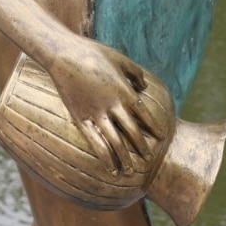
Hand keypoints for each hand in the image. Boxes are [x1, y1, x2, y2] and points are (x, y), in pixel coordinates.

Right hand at [48, 39, 161, 174]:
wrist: (64, 55)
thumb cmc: (93, 53)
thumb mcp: (120, 58)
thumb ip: (135, 73)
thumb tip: (145, 86)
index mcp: (124, 91)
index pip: (143, 115)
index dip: (153, 127)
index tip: (161, 138)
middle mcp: (113, 106)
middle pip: (132, 132)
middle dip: (142, 147)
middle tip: (149, 159)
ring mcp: (96, 114)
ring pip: (115, 142)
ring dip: (124, 159)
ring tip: (130, 172)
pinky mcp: (80, 118)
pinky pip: (95, 142)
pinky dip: (104, 157)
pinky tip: (110, 168)